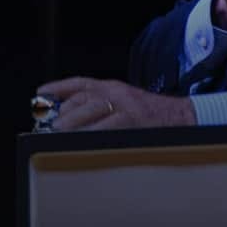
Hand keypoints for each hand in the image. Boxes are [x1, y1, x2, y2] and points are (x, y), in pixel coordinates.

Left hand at [36, 77, 195, 130]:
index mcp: (115, 88)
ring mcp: (126, 105)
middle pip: (81, 99)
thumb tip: (72, 123)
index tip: (41, 92)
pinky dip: (91, 135)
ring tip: (57, 137)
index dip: (59, 88)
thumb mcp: (128, 105)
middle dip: (62, 114)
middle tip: (48, 129)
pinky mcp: (134, 120)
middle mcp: (118, 92)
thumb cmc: (154, 118)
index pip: (81, 83)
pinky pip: (106, 127)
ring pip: (90, 110)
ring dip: (71, 125)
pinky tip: (81, 143)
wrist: (185, 118)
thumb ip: (104, 110)